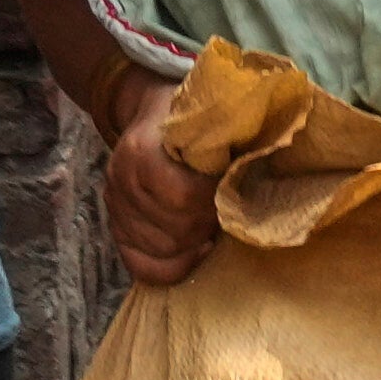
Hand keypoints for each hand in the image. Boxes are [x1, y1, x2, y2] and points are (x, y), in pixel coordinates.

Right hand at [99, 96, 218, 289]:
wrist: (154, 113)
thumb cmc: (193, 117)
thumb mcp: (211, 116)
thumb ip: (228, 140)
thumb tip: (265, 163)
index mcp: (141, 151)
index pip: (183, 197)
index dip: (213, 200)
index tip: (230, 190)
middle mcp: (121, 181)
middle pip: (175, 231)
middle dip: (206, 224)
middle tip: (224, 210)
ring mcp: (115, 206)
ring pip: (161, 250)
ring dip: (193, 243)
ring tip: (210, 224)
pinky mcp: (116, 225)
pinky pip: (141, 265)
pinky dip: (172, 266)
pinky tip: (195, 251)